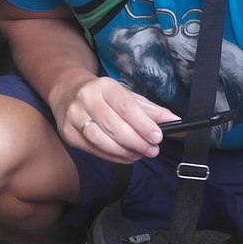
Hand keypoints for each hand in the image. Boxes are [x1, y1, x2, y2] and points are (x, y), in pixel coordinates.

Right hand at [55, 75, 178, 164]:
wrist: (67, 91)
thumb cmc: (103, 96)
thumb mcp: (127, 96)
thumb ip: (151, 110)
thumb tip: (176, 122)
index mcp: (105, 87)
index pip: (126, 107)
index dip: (143, 124)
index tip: (157, 137)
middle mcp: (86, 99)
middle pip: (113, 126)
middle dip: (136, 141)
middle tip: (151, 150)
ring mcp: (74, 117)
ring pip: (100, 140)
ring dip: (123, 152)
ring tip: (138, 154)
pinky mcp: (68, 134)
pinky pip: (93, 150)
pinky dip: (112, 156)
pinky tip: (125, 156)